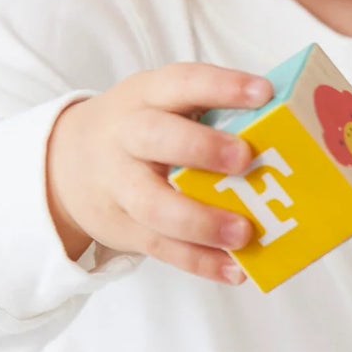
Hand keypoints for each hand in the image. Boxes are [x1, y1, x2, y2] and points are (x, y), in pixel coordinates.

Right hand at [45, 63, 273, 282]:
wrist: (64, 165)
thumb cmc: (141, 130)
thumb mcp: (161, 105)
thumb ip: (210, 112)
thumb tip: (287, 128)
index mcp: (147, 96)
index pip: (182, 82)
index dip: (222, 86)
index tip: (264, 92)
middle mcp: (128, 137)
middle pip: (156, 138)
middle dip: (201, 148)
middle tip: (244, 159)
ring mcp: (121, 185)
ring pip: (154, 204)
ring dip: (201, 220)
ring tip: (244, 233)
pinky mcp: (125, 228)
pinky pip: (162, 247)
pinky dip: (201, 261)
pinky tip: (236, 269)